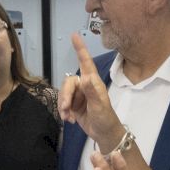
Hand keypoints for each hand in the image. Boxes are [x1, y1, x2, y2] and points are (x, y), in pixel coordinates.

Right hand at [59, 32, 125, 150]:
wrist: (104, 134)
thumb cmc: (106, 118)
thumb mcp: (100, 106)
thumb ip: (92, 92)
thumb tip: (86, 77)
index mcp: (93, 82)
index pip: (85, 62)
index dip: (80, 49)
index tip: (74, 35)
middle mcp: (85, 85)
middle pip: (68, 82)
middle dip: (64, 95)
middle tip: (65, 109)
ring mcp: (79, 95)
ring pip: (63, 93)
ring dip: (63, 105)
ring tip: (68, 117)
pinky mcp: (73, 104)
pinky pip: (63, 103)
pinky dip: (63, 111)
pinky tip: (69, 119)